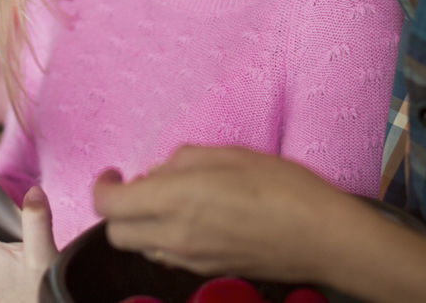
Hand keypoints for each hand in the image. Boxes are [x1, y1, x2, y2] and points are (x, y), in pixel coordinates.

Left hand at [92, 145, 358, 282]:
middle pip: (116, 234)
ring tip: (168, 200)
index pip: (109, 204)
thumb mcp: (230, 154)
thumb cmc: (283, 188)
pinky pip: (168, 256)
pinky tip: (192, 218)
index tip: (113, 172)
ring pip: (142, 248)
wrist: (323, 238)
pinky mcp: (209, 271)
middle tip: (138, 185)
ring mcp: (191, 260)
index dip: (102, 186)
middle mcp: (175, 235)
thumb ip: (183, 159)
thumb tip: (161, 171)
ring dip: (141, 225)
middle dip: (117, 210)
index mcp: (175, 200)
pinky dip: (165, 238)